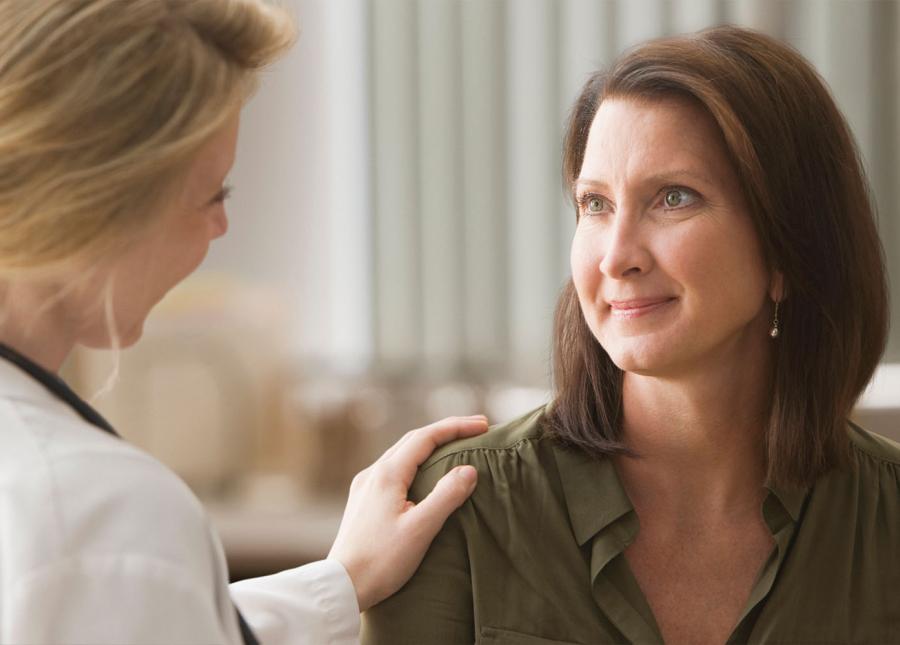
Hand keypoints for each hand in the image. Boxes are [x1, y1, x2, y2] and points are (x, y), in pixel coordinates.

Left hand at [327, 415, 487, 611]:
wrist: (341, 587)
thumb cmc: (381, 561)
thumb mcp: (420, 529)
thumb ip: (446, 496)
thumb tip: (469, 469)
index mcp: (387, 474)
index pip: (425, 437)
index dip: (456, 427)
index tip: (484, 425)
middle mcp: (373, 473)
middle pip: (413, 440)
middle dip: (445, 431)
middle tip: (476, 429)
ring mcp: (364, 487)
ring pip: (401, 454)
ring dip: (430, 445)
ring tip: (456, 446)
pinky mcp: (362, 501)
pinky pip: (393, 470)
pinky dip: (416, 462)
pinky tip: (425, 474)